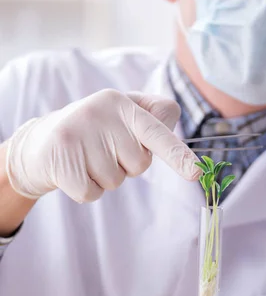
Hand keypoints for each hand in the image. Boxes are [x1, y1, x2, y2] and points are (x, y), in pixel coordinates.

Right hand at [6, 90, 199, 202]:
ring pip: (116, 181)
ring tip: (86, 159)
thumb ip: (151, 118)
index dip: (178, 154)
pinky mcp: (61, 161)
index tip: (196, 172)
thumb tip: (174, 123)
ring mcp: (77, 135)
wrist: (39, 143)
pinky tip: (73, 171)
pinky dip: (87, 190)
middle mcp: (99, 112)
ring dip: (104, 178)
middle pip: (139, 164)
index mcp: (120, 102)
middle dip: (125, 165)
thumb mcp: (120, 116)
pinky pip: (93, 193)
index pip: (157, 130)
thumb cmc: (94, 132)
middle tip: (103, 151)